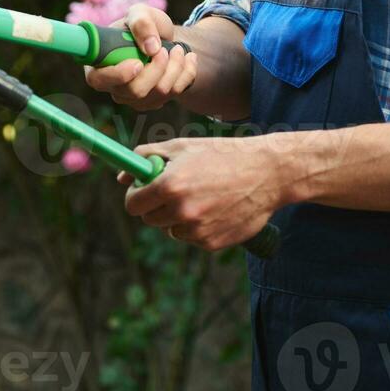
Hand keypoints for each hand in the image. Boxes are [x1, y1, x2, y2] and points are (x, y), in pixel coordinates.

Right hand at [82, 4, 197, 111]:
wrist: (162, 38)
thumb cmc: (143, 25)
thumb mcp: (141, 13)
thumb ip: (142, 23)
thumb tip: (151, 47)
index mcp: (99, 64)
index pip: (99, 80)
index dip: (118, 75)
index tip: (138, 62)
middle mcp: (114, 87)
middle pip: (135, 91)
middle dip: (157, 68)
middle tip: (166, 49)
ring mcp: (134, 98)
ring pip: (159, 93)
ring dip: (175, 67)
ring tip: (178, 48)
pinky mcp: (154, 101)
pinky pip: (175, 92)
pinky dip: (187, 73)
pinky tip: (188, 59)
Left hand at [116, 136, 282, 251]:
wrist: (267, 172)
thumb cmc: (222, 155)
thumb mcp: (182, 147)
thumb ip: (147, 156)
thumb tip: (122, 176)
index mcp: (169, 185)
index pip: (133, 204)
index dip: (137, 196)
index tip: (144, 191)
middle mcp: (181, 211)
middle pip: (149, 219)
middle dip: (156, 206)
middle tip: (175, 190)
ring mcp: (197, 230)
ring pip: (172, 230)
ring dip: (179, 217)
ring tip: (203, 196)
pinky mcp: (212, 243)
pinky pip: (193, 238)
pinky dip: (199, 227)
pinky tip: (217, 208)